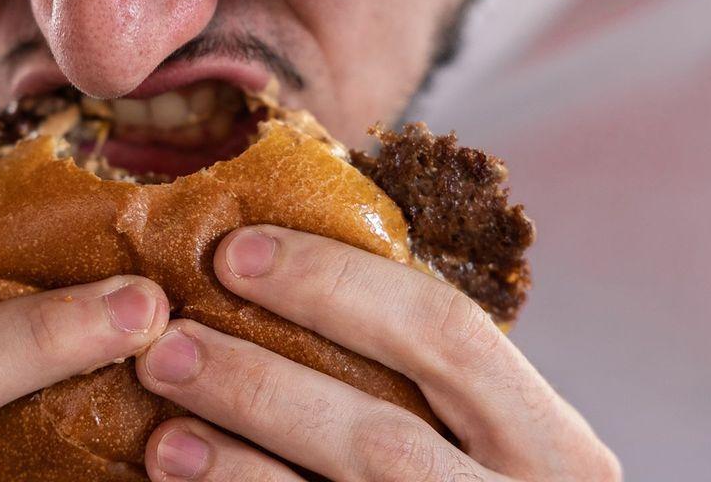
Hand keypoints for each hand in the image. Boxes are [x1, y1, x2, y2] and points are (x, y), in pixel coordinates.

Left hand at [136, 226, 619, 480]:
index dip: (335, 284)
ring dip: (235, 464)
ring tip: (160, 431)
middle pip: (382, 438)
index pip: (448, 332)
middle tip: (168, 341)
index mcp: (550, 442)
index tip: (235, 251)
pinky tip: (185, 477)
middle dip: (263, 383)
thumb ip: (419, 368)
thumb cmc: (465, 480)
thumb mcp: (478, 427)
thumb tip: (273, 257)